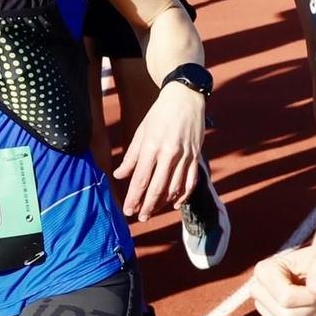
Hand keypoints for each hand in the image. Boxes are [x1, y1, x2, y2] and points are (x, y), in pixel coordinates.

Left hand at [114, 79, 202, 219]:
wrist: (185, 98)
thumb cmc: (159, 114)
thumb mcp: (141, 132)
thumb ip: (130, 157)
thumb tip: (119, 176)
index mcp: (151, 147)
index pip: (140, 180)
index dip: (134, 198)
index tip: (127, 210)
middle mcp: (169, 153)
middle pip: (157, 188)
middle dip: (147, 206)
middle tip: (140, 217)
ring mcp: (185, 156)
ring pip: (175, 188)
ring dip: (163, 203)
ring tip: (153, 211)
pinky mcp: (196, 156)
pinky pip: (191, 182)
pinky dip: (183, 195)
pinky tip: (175, 203)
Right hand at [252, 237, 315, 315]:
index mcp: (264, 270)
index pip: (285, 298)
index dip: (309, 296)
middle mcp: (258, 289)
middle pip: (286, 315)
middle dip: (309, 307)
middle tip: (315, 290)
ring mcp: (264, 307)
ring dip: (308, 315)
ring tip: (311, 298)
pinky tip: (308, 308)